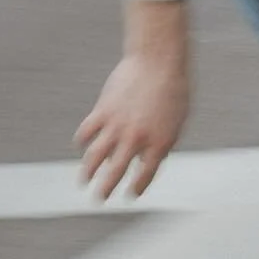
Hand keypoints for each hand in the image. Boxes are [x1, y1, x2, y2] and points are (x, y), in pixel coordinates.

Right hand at [77, 48, 189, 201]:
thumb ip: (162, 142)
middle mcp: (136, 139)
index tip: (131, 194)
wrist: (159, 59)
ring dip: (87, 172)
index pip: (145, 175)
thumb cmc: (174, 88)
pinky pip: (86, 132)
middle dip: (106, 189)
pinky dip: (82, 141)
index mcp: (159, 143)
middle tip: (99, 199)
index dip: (137, 188)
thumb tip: (143, 159)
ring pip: (95, 157)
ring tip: (84, 181)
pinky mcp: (103, 111)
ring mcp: (117, 126)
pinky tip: (82, 145)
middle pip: (115, 173)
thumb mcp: (177, 120)